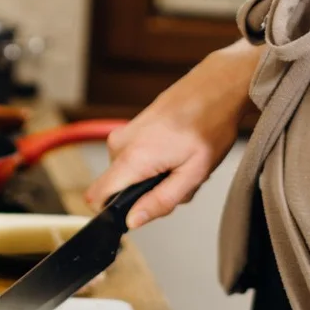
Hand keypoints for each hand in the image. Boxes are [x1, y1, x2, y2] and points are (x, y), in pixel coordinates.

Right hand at [83, 41, 260, 230]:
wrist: (213, 89)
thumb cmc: (208, 126)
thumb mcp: (193, 174)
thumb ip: (160, 201)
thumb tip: (132, 221)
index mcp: (132, 157)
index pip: (96, 196)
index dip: (112, 213)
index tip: (139, 212)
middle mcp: (120, 144)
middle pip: (120, 189)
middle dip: (148, 194)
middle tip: (179, 179)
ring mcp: (123, 134)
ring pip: (130, 175)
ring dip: (155, 178)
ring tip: (181, 162)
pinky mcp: (130, 129)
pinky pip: (134, 159)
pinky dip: (155, 163)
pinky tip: (177, 151)